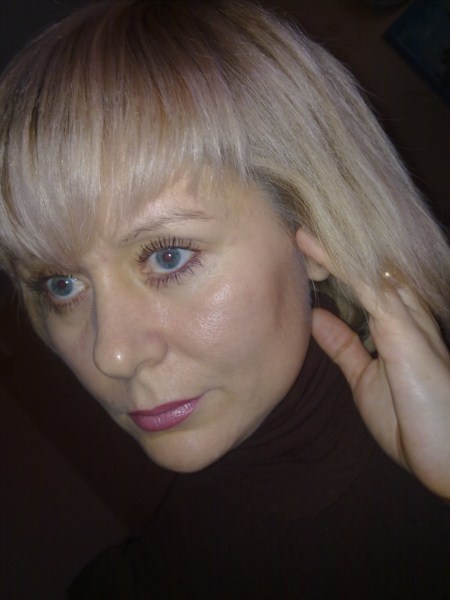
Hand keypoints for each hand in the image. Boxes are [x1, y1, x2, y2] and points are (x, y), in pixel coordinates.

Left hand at [296, 229, 449, 499]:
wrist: (448, 457)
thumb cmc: (413, 422)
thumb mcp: (366, 379)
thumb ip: (344, 346)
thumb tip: (317, 316)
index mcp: (396, 322)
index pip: (361, 279)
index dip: (332, 263)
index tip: (299, 252)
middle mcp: (406, 310)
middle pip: (365, 266)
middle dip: (331, 248)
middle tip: (295, 232)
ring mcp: (407, 316)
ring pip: (365, 267)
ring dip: (330, 248)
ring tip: (299, 231)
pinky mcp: (404, 329)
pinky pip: (367, 285)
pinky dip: (338, 265)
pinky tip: (313, 247)